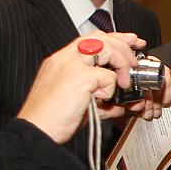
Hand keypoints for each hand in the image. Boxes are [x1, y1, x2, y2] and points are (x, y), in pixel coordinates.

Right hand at [14, 32, 147, 143]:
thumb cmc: (50, 120)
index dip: (115, 39)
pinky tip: (104, 100)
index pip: (92, 38)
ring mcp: (72, 65)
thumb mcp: (77, 103)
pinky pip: (108, 77)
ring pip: (106, 48)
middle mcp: (65, 58)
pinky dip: (112, 89)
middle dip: (123, 46)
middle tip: (134, 63)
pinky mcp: (79, 77)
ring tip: (124, 83)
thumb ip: (98, 99)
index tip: (131, 42)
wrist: (36, 132)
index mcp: (61, 60)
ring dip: (122, 64)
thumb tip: (118, 105)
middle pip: (100, 37)